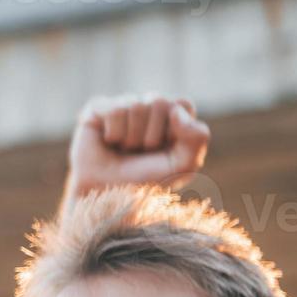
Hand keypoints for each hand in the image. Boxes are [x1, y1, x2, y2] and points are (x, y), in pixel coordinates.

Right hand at [66, 93, 210, 197]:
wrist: (107, 194)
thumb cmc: (145, 181)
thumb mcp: (182, 166)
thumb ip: (197, 138)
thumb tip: (176, 111)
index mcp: (171, 119)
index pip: (182, 104)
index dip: (175, 127)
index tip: (165, 148)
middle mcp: (148, 109)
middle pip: (159, 101)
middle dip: (152, 134)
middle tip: (141, 152)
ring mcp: (123, 106)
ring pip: (136, 105)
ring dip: (131, 137)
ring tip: (123, 150)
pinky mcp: (98, 109)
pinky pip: (114, 110)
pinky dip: (114, 133)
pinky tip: (108, 142)